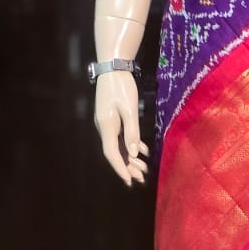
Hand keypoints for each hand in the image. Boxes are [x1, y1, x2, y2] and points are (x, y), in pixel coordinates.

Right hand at [94, 72, 149, 186]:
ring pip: (118, 145)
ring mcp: (107, 123)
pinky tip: (143, 150)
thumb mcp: (129, 109)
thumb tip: (132, 153)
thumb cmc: (122, 87)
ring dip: (131, 157)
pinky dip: (131, 144)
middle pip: (115, 152)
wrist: (113, 68)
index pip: (112, 153)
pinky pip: (120, 136)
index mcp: (107, 126)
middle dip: (128, 166)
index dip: (121, 168)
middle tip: (141, 178)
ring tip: (144, 168)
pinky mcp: (111, 118)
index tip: (129, 181)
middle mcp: (104, 127)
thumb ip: (132, 131)